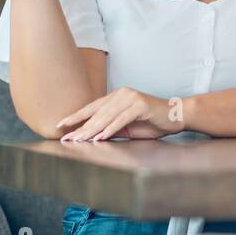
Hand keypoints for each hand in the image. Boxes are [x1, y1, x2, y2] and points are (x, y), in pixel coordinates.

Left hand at [56, 88, 185, 141]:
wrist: (175, 116)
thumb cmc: (151, 122)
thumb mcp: (127, 127)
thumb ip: (111, 128)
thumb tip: (93, 136)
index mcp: (116, 97)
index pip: (92, 107)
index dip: (76, 116)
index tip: (61, 125)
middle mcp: (121, 94)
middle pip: (96, 113)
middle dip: (80, 127)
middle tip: (67, 138)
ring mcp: (130, 98)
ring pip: (106, 116)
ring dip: (92, 130)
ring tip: (80, 140)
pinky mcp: (139, 105)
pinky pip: (121, 119)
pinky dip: (110, 129)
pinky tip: (100, 137)